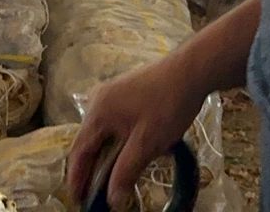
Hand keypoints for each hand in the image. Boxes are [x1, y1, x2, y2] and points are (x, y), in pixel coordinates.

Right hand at [67, 60, 208, 211]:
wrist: (192, 70)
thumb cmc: (167, 106)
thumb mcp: (146, 144)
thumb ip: (126, 172)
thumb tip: (112, 199)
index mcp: (97, 113)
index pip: (79, 152)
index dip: (77, 178)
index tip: (78, 200)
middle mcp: (98, 101)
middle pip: (90, 142)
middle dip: (93, 168)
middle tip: (97, 194)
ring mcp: (112, 94)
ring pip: (104, 133)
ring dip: (109, 156)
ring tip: (114, 177)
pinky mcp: (126, 92)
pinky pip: (115, 123)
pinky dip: (120, 142)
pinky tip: (133, 151)